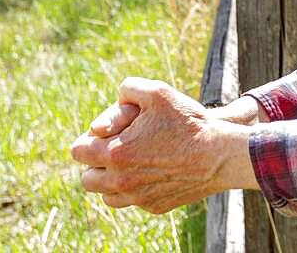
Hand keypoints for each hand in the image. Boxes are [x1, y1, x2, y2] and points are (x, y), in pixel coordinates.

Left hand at [69, 77, 257, 213]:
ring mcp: (137, 198)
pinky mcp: (153, 206)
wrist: (217, 155)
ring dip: (111, 179)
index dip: (89, 138)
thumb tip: (112, 104)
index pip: (79, 151)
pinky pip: (131, 201)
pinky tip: (151, 170)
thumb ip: (127, 90)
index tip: (106, 131)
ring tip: (131, 159)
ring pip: (106, 195)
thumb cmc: (186, 121)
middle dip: (96, 161)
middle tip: (116, 146)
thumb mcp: (156, 92)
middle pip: (87, 179)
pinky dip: (133, 188)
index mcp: (115, 152)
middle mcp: (121, 181)